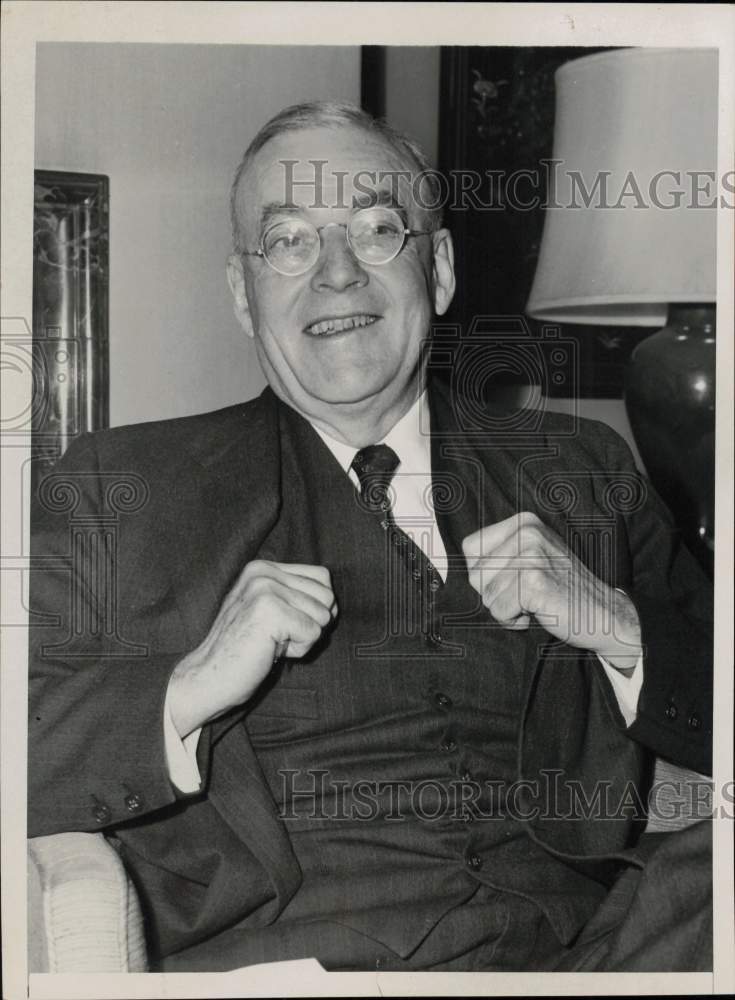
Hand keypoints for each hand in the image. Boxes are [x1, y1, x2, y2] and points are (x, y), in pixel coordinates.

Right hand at [167, 561, 336, 736]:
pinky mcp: (270, 611)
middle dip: (311, 624)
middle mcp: (263, 572)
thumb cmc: (244, 649)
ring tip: (271, 643)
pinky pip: (313, 633)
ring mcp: (264, 589)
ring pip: (323, 616)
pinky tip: (270, 651)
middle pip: (327, 596)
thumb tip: (334, 602)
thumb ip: (296, 596)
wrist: (208, 677)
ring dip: (303, 638)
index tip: (285, 623)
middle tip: (276, 636)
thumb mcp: (269, 610)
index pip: (322, 577)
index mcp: (263, 568)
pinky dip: (298, 650)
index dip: (316, 607)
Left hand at [462, 512, 640, 670]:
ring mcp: (532, 556)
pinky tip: (539, 613)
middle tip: (529, 594)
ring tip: (536, 603)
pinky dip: (514, 621)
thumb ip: (497, 555)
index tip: (514, 579)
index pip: (470, 548)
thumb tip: (452, 565)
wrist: (604, 614)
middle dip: (496, 594)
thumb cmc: (562, 590)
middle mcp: (527, 533)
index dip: (485, 573)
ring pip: (487, 596)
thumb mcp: (530, 558)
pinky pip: (500, 611)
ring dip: (507, 609)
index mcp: (523, 523)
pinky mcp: (534, 582)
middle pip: (475, 574)